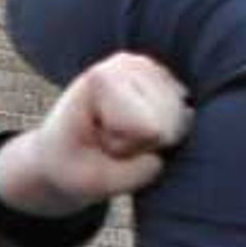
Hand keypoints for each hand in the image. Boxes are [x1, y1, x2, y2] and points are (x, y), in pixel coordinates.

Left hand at [0, 52, 191, 214]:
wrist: (61, 154)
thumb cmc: (69, 167)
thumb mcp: (91, 183)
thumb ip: (135, 174)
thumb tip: (168, 155)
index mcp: (102, 79)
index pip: (150, 128)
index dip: (125, 148)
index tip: (96, 143)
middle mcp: (128, 63)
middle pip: (168, 123)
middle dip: (141, 145)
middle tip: (108, 142)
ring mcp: (150, 68)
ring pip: (181, 122)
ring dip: (152, 140)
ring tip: (119, 136)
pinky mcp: (166, 81)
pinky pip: (184, 121)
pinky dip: (162, 134)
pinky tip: (135, 128)